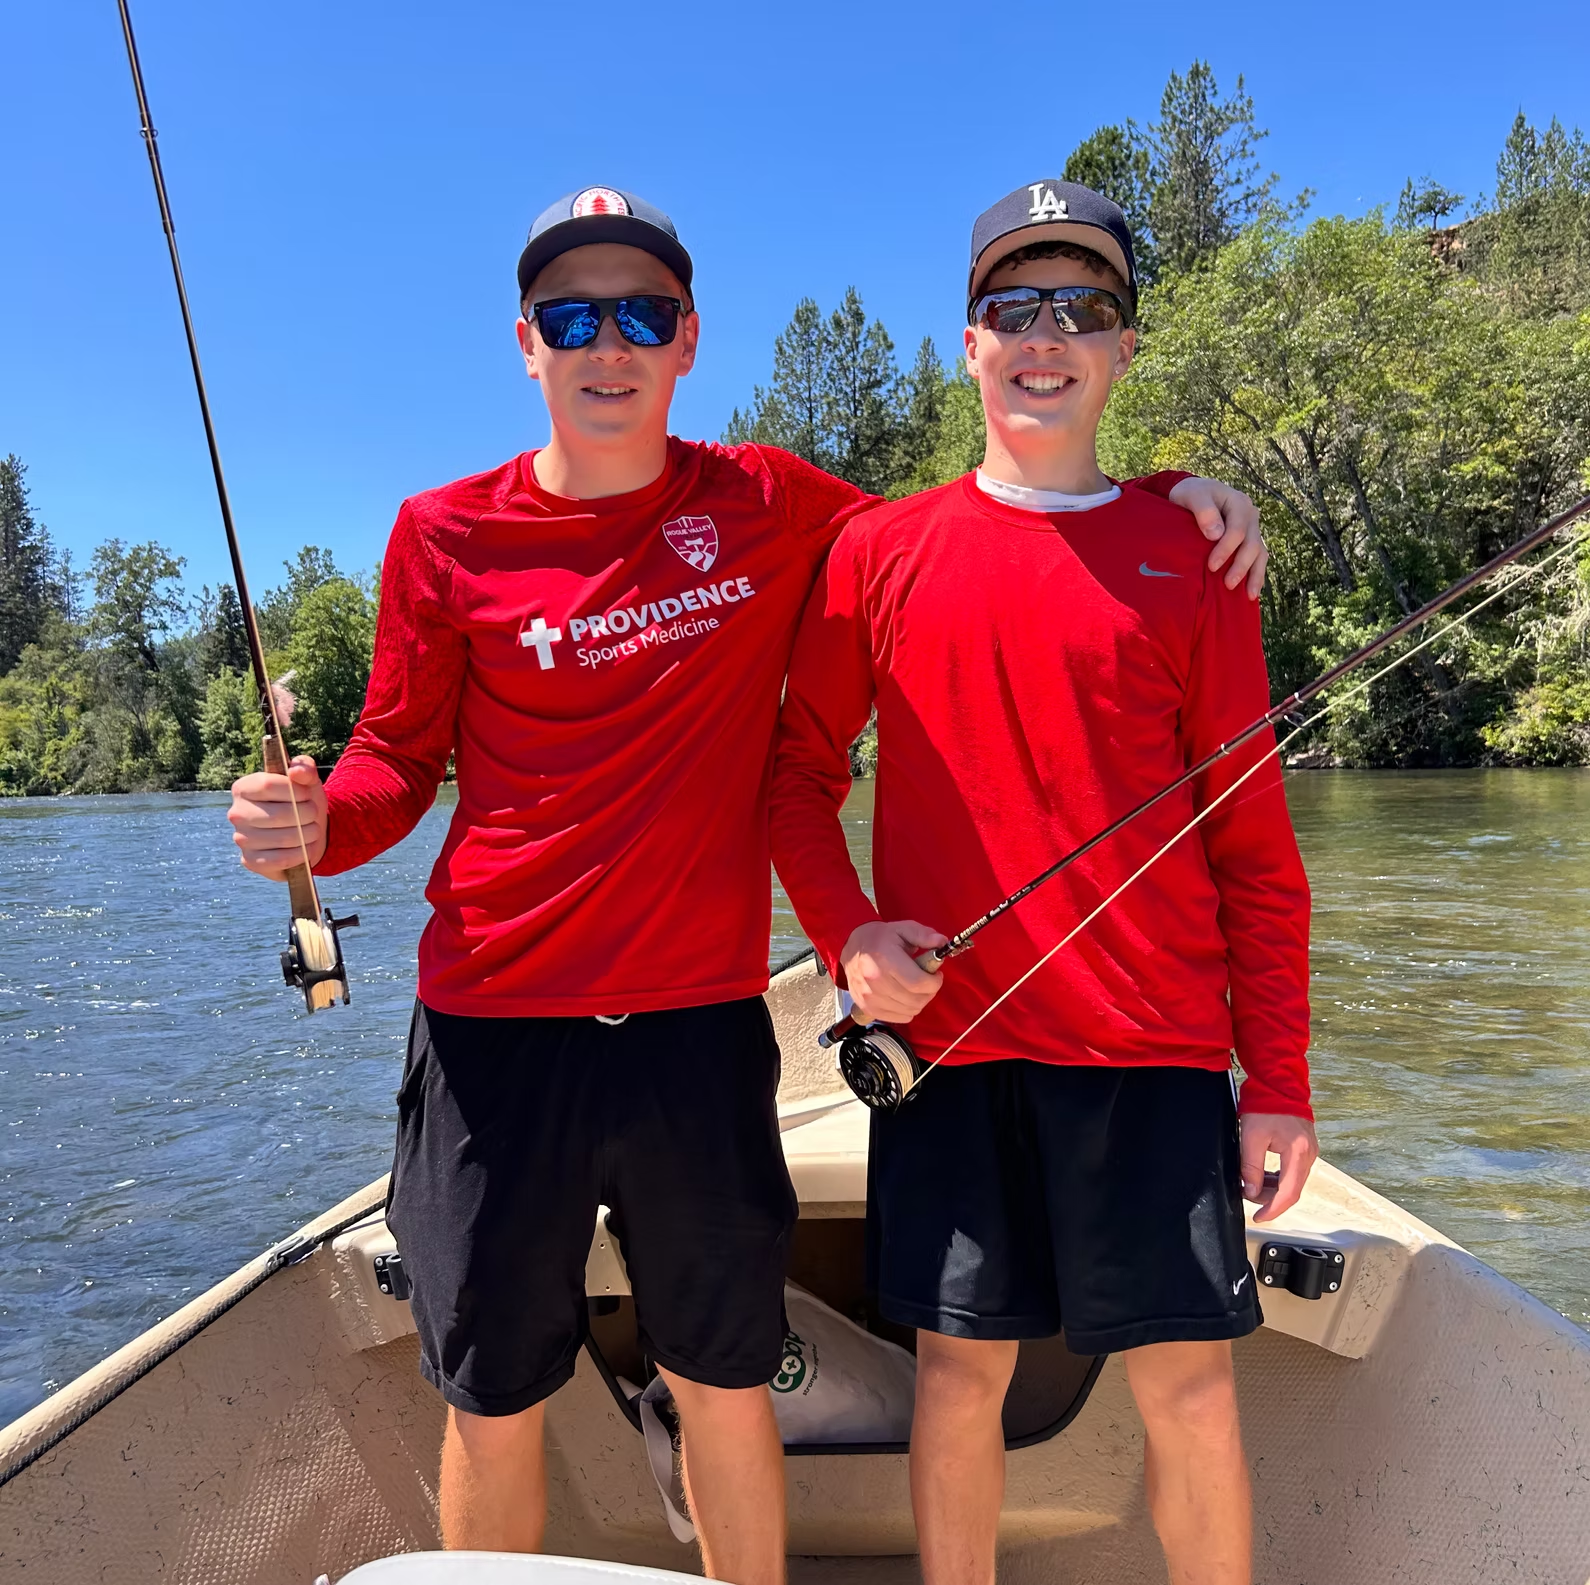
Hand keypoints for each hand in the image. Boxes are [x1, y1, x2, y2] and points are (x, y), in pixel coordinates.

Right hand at [227, 756, 327, 877]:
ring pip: (282, 838)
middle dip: (305, 814)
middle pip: (277, 814)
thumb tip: (296, 770)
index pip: (267, 785)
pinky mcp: (250, 860)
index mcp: (244, 788)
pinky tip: (306, 848)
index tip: (307, 794)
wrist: (305, 832)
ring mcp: (241, 838)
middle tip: (313, 814)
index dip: (294, 790)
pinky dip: (300, 854)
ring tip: (313, 830)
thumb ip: (305, 768)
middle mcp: (237, 813)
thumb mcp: (307, 781)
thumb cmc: (302, 802)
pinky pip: (279, 859)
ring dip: (307, 835)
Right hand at [840, 919, 946, 1025]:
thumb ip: (924, 935)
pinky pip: (898, 1018)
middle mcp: (875, 980)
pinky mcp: (867, 1008)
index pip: (918, 983)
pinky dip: (907, 1010)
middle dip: (929, 992)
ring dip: (919, 1001)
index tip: (936, 975)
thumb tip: (942, 942)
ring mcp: (869, 997)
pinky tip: (904, 996)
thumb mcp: (903, 929)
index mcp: (885, 959)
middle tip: (927, 981)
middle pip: (916, 1000)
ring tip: (915, 988)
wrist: (852, 948)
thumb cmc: (880, 938)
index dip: (934, 982)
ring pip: (909, 1011)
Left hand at [1168, 477, 1268, 598]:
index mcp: (1238, 503)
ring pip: (1260, 553)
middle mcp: (1250, 515)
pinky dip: (1256, 575)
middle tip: (1227, 584)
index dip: (1226, 549)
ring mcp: (1252, 529)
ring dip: (1254, 575)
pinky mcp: (1249, 540)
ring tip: (1248, 596)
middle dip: (1240, 566)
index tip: (1211, 566)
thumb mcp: (1192, 495)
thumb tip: (1215, 534)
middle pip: (1252, 544)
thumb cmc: (1190, 495)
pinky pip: (1258, 558)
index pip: (1237, 530)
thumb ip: (1203, 511)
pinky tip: (1251, 593)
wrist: (1193, 494)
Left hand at [1240, 1112, 1319, 1222]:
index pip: (1289, 1193)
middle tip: (1249, 1196)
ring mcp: (1309, 1151)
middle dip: (1270, 1199)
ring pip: (1293, 1181)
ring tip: (1252, 1185)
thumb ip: (1251, 1167)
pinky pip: (1293, 1170)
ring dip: (1273, 1188)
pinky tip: (1263, 1176)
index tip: (1259, 1217)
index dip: (1273, 1209)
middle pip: (1292, 1189)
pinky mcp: (1304, 1147)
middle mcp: (1309, 1154)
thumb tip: (1251, 1191)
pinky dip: (1278, 1178)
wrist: (1277, 1083)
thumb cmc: (1265, 1104)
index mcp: (1298, 1153)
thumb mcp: (1251, 1137)